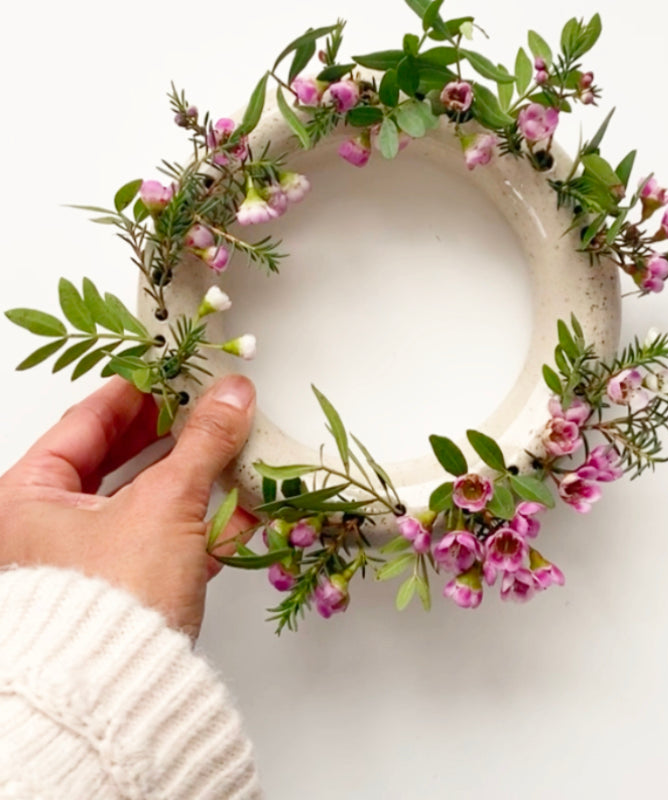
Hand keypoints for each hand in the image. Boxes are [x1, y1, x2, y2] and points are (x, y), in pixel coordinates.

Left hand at [0, 374, 256, 638]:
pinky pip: (161, 543)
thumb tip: (232, 397)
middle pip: (118, 462)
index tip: (172, 371)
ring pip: (145, 503)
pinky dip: (198, 524)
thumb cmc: (112, 600)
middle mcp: (46, 530)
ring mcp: (85, 565)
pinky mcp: (122, 595)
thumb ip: (203, 442)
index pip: (85, 422)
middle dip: (173, 436)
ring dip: (193, 479)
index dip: (135, 391)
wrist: (120, 698)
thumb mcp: (165, 502)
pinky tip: (238, 507)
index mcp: (28, 498)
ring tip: (232, 450)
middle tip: (207, 407)